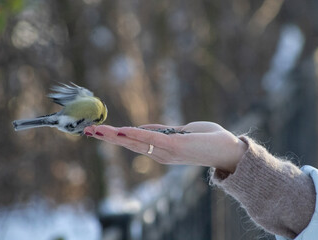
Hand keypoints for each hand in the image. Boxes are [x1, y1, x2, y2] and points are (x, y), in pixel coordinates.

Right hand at [84, 121, 246, 171]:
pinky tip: (122, 132)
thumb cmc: (208, 140)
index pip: (134, 144)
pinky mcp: (175, 146)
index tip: (98, 131)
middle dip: (109, 138)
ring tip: (97, 131)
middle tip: (88, 131)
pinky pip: (151, 139)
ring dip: (116, 136)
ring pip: (136, 143)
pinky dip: (136, 135)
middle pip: (130, 145)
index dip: (116, 137)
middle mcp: (160, 154)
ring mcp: (167, 152)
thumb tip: (142, 128)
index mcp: (161, 151)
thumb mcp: (182, 132)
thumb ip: (162, 131)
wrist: (229, 150)